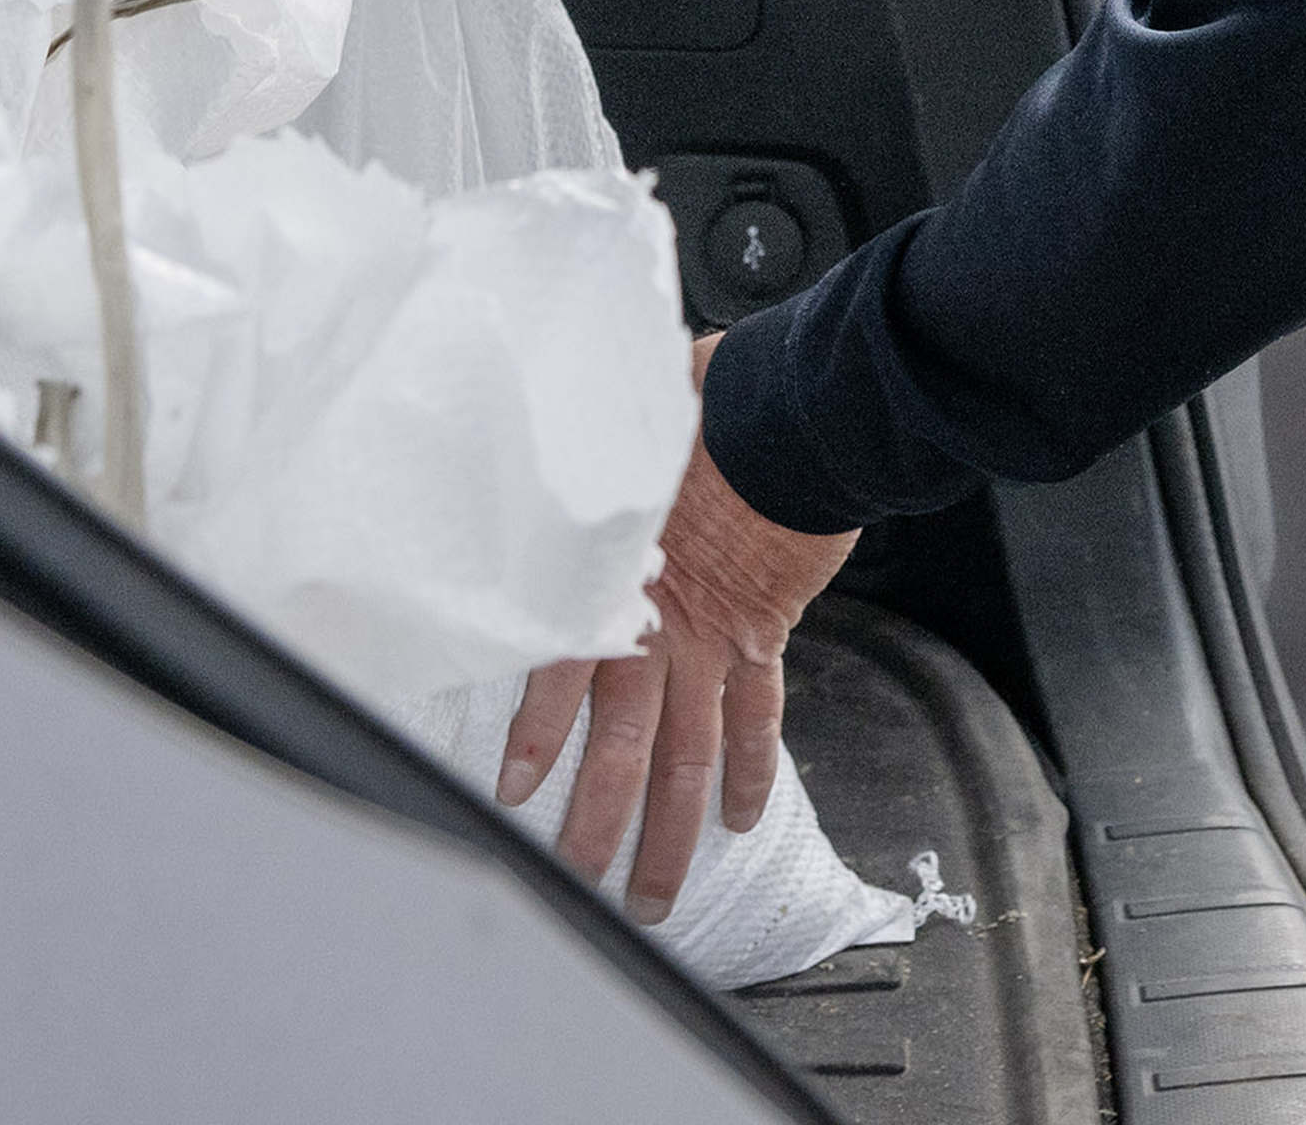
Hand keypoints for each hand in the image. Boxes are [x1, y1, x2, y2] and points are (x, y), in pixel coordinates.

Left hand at [497, 343, 857, 920]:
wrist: (794, 413)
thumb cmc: (700, 410)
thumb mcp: (612, 438)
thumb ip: (577, 481)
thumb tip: (531, 464)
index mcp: (613, 582)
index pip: (560, 677)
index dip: (537, 740)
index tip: (512, 793)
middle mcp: (660, 627)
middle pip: (622, 746)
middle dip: (597, 824)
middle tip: (571, 882)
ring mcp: (716, 641)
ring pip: (688, 757)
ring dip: (671, 832)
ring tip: (653, 894)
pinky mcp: (766, 634)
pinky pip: (758, 719)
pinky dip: (751, 772)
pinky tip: (738, 817)